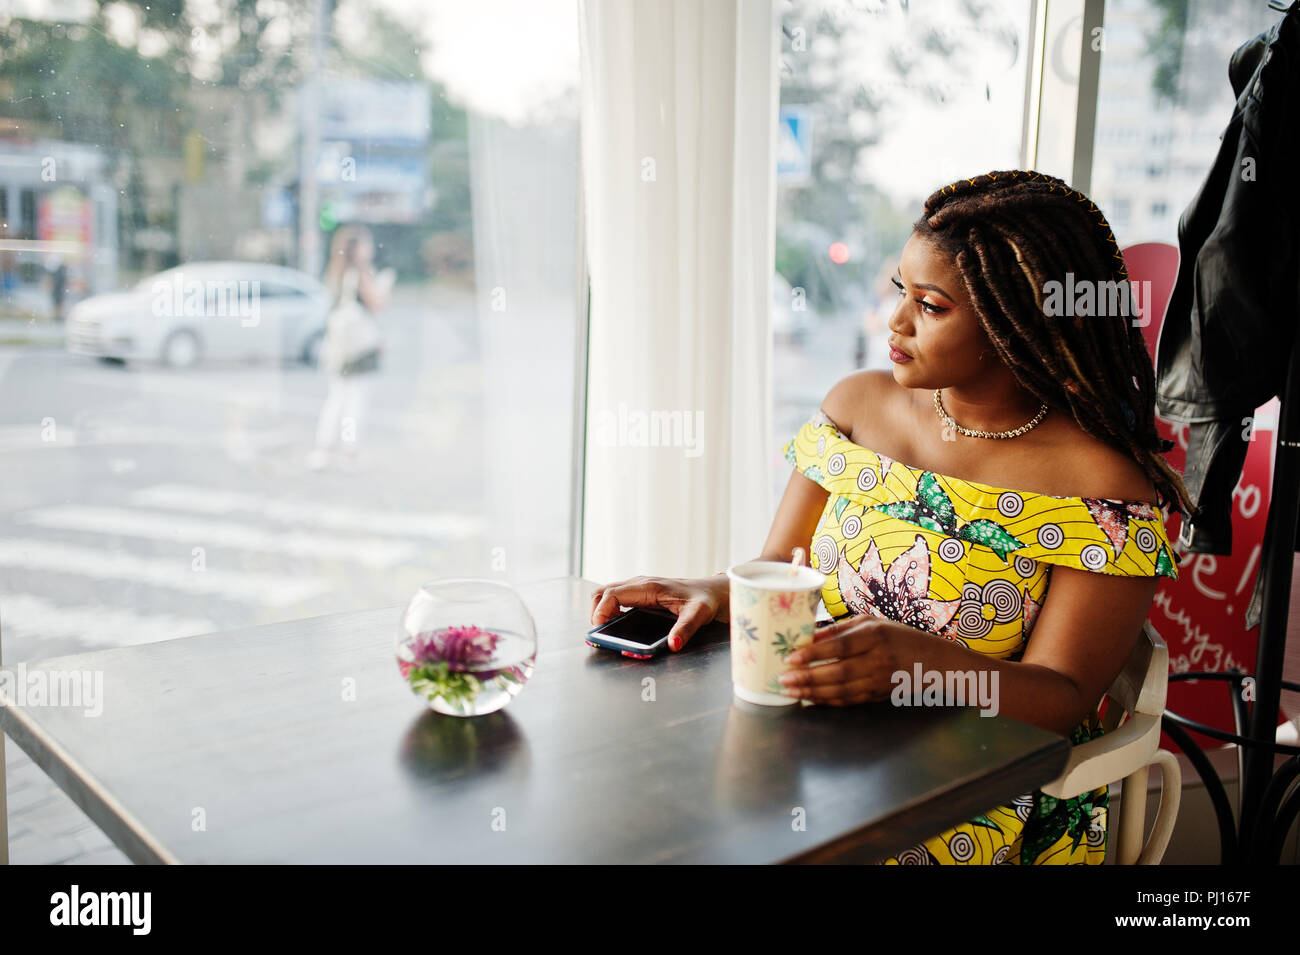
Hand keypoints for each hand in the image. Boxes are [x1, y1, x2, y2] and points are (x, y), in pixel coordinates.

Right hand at [589, 575, 727, 650]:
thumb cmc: (705, 600)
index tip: (601, 628)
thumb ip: (685, 629)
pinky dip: (609, 608)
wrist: (713, 591)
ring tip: (609, 628)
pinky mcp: (640, 592)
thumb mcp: (698, 615)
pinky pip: (616, 597)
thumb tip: (673, 645)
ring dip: (601, 609)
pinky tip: (618, 622)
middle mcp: (640, 584)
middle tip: (603, 631)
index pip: (612, 594)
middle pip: (602, 592)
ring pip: (607, 593)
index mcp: (649, 587)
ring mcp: (639, 587)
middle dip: (596, 611)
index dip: (601, 611)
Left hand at [777, 615, 909, 705]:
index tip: (791, 657)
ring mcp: (879, 681)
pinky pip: (848, 701)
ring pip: (841, 690)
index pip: (840, 646)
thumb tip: (807, 636)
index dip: (814, 653)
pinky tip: (809, 698)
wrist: (932, 661)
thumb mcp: (871, 623)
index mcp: (875, 635)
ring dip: (812, 692)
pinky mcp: (877, 696)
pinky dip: (827, 701)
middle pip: (838, 672)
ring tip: (789, 691)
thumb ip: (839, 630)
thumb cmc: (897, 636)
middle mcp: (878, 659)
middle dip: (807, 677)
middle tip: (783, 678)